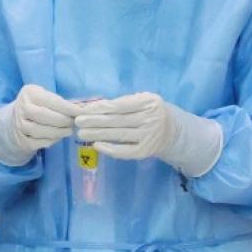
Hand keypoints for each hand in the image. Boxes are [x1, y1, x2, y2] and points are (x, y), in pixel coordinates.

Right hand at [0, 84, 78, 166]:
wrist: (15, 121)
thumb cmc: (37, 106)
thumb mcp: (45, 97)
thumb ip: (60, 102)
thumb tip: (82, 108)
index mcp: (29, 93)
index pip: (51, 101)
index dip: (68, 107)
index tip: (81, 112)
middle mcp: (22, 108)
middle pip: (45, 116)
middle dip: (63, 120)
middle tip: (74, 122)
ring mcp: (19, 125)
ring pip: (40, 130)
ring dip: (58, 132)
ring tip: (68, 130)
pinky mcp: (22, 140)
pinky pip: (39, 142)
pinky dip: (52, 141)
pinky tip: (58, 137)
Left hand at [75, 92, 223, 176]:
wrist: (173, 131)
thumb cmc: (150, 112)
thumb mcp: (142, 100)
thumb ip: (123, 102)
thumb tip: (92, 106)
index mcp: (149, 102)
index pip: (119, 105)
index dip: (100, 108)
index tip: (83, 110)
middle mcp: (151, 119)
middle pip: (117, 120)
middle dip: (95, 121)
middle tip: (77, 122)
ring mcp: (149, 136)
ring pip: (119, 135)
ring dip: (98, 134)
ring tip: (82, 133)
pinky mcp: (146, 151)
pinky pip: (125, 151)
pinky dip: (110, 149)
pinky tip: (97, 145)